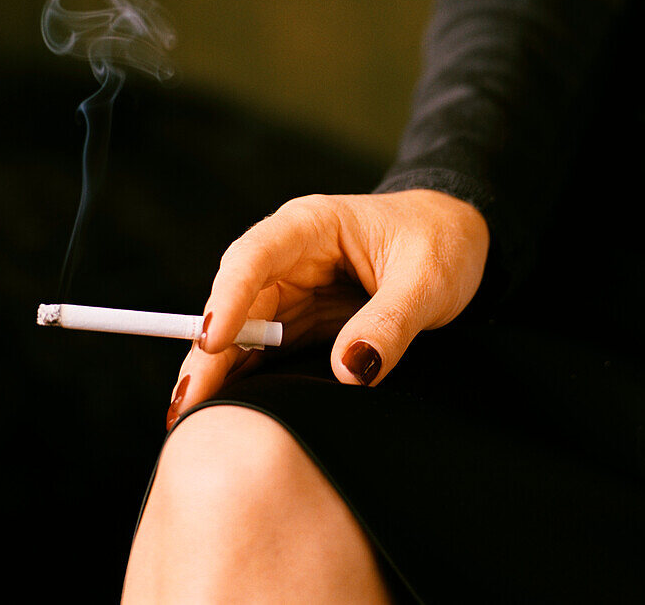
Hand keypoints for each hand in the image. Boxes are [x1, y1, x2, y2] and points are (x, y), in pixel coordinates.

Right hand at [165, 189, 488, 427]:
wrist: (457, 237)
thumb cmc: (442, 242)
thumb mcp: (428, 279)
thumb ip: (391, 322)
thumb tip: (350, 370)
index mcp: (313, 225)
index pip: (257, 255)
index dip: (230, 296)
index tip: (212, 341)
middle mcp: (290, 256)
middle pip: (237, 300)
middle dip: (209, 350)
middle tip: (187, 401)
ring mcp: (293, 289)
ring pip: (242, 330)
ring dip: (218, 371)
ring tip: (190, 418)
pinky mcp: (302, 320)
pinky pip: (265, 350)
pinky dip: (246, 379)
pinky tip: (227, 412)